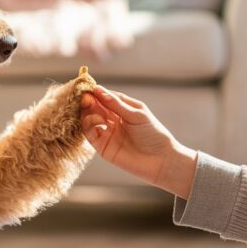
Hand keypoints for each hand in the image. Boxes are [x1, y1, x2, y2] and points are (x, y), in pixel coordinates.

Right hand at [80, 85, 196, 196]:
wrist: (160, 160)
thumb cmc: (153, 134)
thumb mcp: (136, 115)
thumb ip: (116, 104)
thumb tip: (98, 90)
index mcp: (123, 108)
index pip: (106, 96)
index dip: (97, 92)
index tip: (89, 87)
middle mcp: (113, 120)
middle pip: (95, 107)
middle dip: (89, 101)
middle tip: (86, 98)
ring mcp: (107, 133)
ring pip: (90, 119)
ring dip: (88, 112)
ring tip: (90, 106)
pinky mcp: (102, 147)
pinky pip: (90, 134)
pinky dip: (89, 125)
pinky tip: (97, 120)